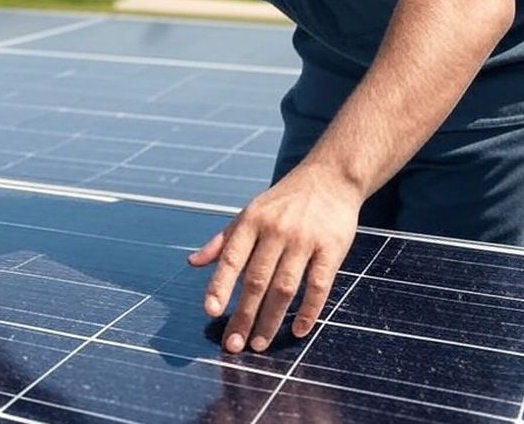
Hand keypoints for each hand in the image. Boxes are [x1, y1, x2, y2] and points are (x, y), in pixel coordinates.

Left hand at [188, 164, 360, 352]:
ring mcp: (304, 240)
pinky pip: (319, 285)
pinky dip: (309, 310)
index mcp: (251, 221)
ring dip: (271, 320)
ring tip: (259, 344)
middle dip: (244, 315)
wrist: (329, 178)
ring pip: (284, 287)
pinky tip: (298, 330)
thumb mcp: (249, 213)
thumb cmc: (283, 202)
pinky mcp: (332, 248)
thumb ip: (223, 241)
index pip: (231, 257)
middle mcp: (276, 230)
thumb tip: (192, 263)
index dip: (220, 285)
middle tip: (233, 344)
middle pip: (256, 280)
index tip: (210, 311)